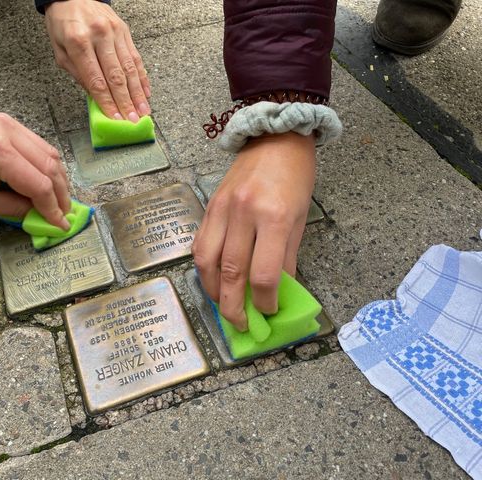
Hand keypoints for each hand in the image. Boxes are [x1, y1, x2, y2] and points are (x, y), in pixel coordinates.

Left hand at [0, 113, 70, 228]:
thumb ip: (16, 209)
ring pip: (50, 153)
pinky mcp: (10, 123)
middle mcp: (9, 133)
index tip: (61, 225)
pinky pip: (39, 145)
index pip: (39, 184)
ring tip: (59, 200)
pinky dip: (47, 166)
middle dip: (61, 194)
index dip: (53, 208)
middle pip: (51, 166)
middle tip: (64, 214)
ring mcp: (12, 124)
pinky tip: (48, 182)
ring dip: (59, 179)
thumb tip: (42, 216)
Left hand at [44, 0, 149, 121]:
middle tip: (133, 120)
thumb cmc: (63, 23)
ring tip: (143, 111)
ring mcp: (114, 32)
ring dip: (138, 93)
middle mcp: (99, 36)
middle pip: (116, 77)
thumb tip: (96, 97)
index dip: (108, 103)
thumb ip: (77, 74)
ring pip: (130, 69)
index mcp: (78, 42)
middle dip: (126, 102)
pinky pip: (136, 57)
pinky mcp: (124, 30)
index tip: (115, 118)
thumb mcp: (60, 51)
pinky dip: (142, 77)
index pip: (96, 81)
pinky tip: (146, 92)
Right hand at [192, 132, 315, 330]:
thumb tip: (277, 290)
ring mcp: (221, 210)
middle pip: (231, 273)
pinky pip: (200, 243)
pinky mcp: (209, 206)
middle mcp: (242, 214)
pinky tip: (212, 280)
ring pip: (206, 261)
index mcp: (273, 218)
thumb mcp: (300, 218)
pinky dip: (203, 268)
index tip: (268, 313)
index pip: (264, 274)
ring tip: (222, 306)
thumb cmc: (295, 176)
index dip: (265, 301)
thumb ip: (286, 256)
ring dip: (212, 291)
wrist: (275, 137)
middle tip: (239, 326)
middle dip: (233, 307)